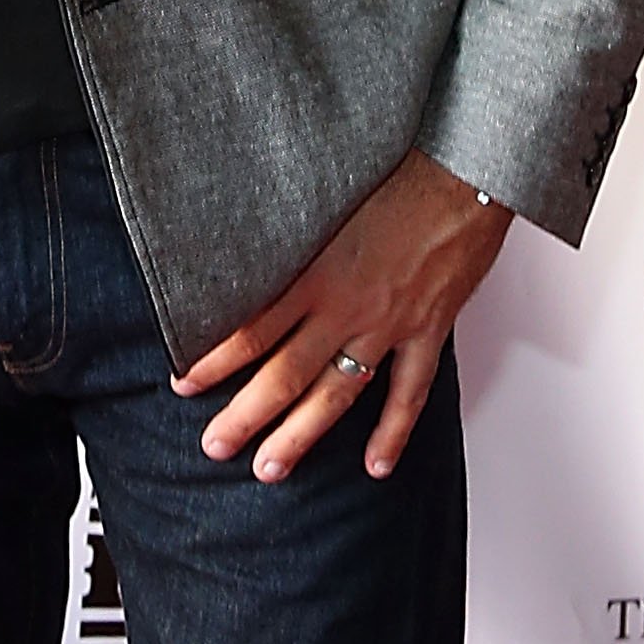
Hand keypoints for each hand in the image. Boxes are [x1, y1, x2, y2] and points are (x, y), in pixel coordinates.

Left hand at [171, 150, 511, 482]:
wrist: (462, 173)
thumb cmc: (391, 174)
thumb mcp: (324, 201)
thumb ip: (289, 238)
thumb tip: (240, 253)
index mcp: (316, 273)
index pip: (253, 328)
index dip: (215, 360)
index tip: (182, 384)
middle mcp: (346, 306)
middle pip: (286, 373)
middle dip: (247, 415)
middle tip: (214, 447)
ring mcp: (389, 325)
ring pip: (337, 393)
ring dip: (302, 434)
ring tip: (269, 469)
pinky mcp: (427, 331)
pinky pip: (409, 393)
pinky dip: (393, 432)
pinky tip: (374, 467)